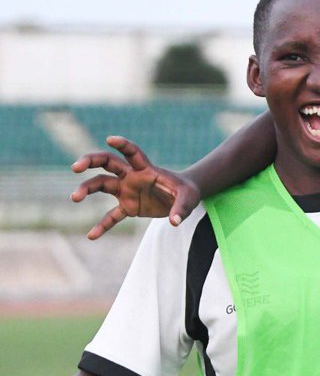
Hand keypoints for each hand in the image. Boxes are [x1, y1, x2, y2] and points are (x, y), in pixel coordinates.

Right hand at [71, 136, 199, 238]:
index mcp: (146, 169)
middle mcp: (132, 177)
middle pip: (106, 162)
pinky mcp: (128, 207)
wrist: (183, 201)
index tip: (110, 139)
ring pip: (101, 185)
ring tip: (75, 197)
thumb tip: (175, 222)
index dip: (123, 145)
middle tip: (75, 167)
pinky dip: (103, 226)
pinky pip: (112, 216)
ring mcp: (127, 191)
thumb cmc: (186, 193)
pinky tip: (92, 236)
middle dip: (90, 162)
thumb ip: (181, 208)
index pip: (132, 153)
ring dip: (87, 189)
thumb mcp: (189, 199)